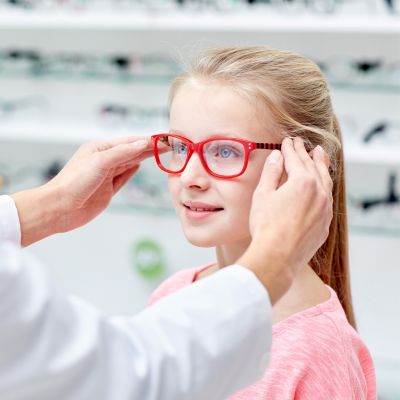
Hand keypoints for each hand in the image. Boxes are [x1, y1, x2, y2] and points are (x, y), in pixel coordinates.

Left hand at [12, 136, 153, 245]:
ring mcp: (106, 175)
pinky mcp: (108, 190)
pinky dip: (133, 171)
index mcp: (100, 148)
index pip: (129, 142)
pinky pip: (124, 177)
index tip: (164, 139)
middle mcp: (104, 160)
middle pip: (131, 152)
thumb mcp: (100, 162)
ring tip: (160, 152)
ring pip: (129, 164)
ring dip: (144, 158)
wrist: (61, 208)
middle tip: (169, 145)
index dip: (147, 141)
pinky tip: (140, 164)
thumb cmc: (75, 182)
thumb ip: (123, 153)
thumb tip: (143, 144)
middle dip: (149, 148)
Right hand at [238, 137, 332, 303]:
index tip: (288, 141)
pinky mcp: (325, 224)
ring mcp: (325, 209)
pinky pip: (328, 198)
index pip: (296, 159)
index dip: (290, 148)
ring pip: (326, 180)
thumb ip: (272, 172)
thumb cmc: (266, 226)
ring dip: (321, 165)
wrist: (277, 257)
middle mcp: (319, 192)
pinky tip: (322, 186)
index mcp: (303, 182)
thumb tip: (277, 156)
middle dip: (305, 153)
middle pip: (312, 166)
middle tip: (301, 143)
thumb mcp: (263, 194)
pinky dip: (325, 186)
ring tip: (320, 155)